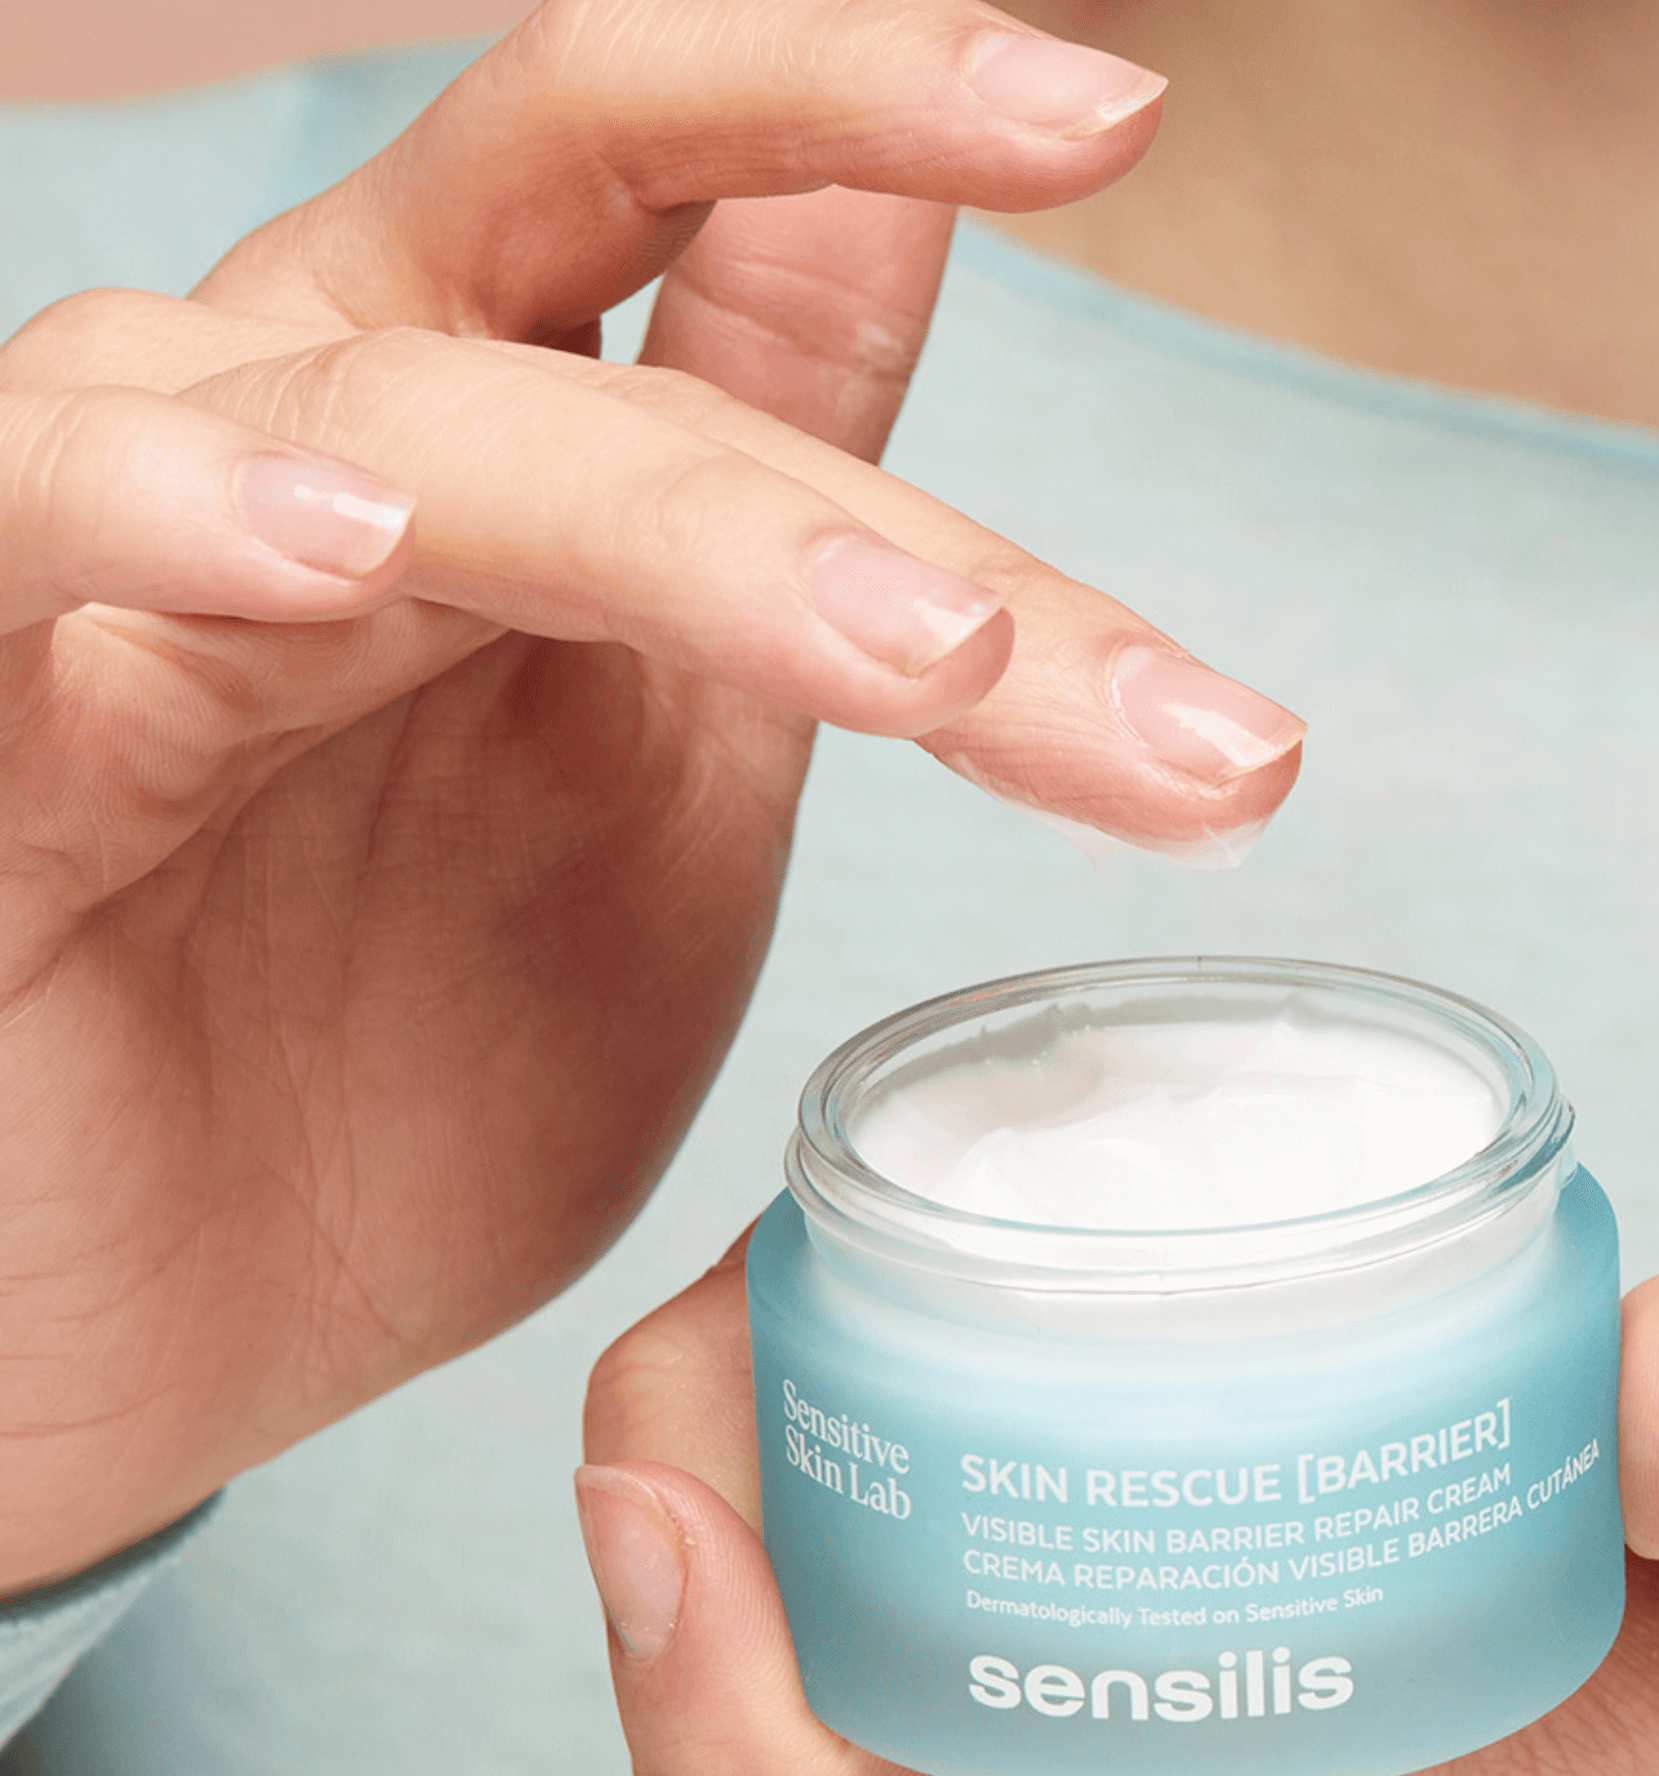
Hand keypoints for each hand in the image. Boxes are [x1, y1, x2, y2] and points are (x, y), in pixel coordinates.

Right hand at [0, 0, 1307, 1595]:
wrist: (158, 1334)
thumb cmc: (402, 1081)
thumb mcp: (666, 786)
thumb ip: (777, 533)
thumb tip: (892, 226)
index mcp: (499, 459)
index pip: (682, 190)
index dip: (878, 106)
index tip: (1114, 114)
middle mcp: (316, 442)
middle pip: (602, 336)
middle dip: (873, 505)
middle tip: (1101, 679)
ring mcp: (137, 572)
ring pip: (403, 428)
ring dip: (670, 524)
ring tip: (910, 656)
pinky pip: (21, 530)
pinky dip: (160, 507)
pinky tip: (334, 548)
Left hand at [580, 1256, 1658, 1775]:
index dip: (701, 1654)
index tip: (658, 1465)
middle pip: (771, 1696)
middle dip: (705, 1467)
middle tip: (780, 1232)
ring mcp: (1141, 1744)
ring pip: (825, 1625)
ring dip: (770, 1436)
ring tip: (841, 1231)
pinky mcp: (1178, 1660)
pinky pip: (931, 1579)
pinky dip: (874, 1437)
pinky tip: (938, 1290)